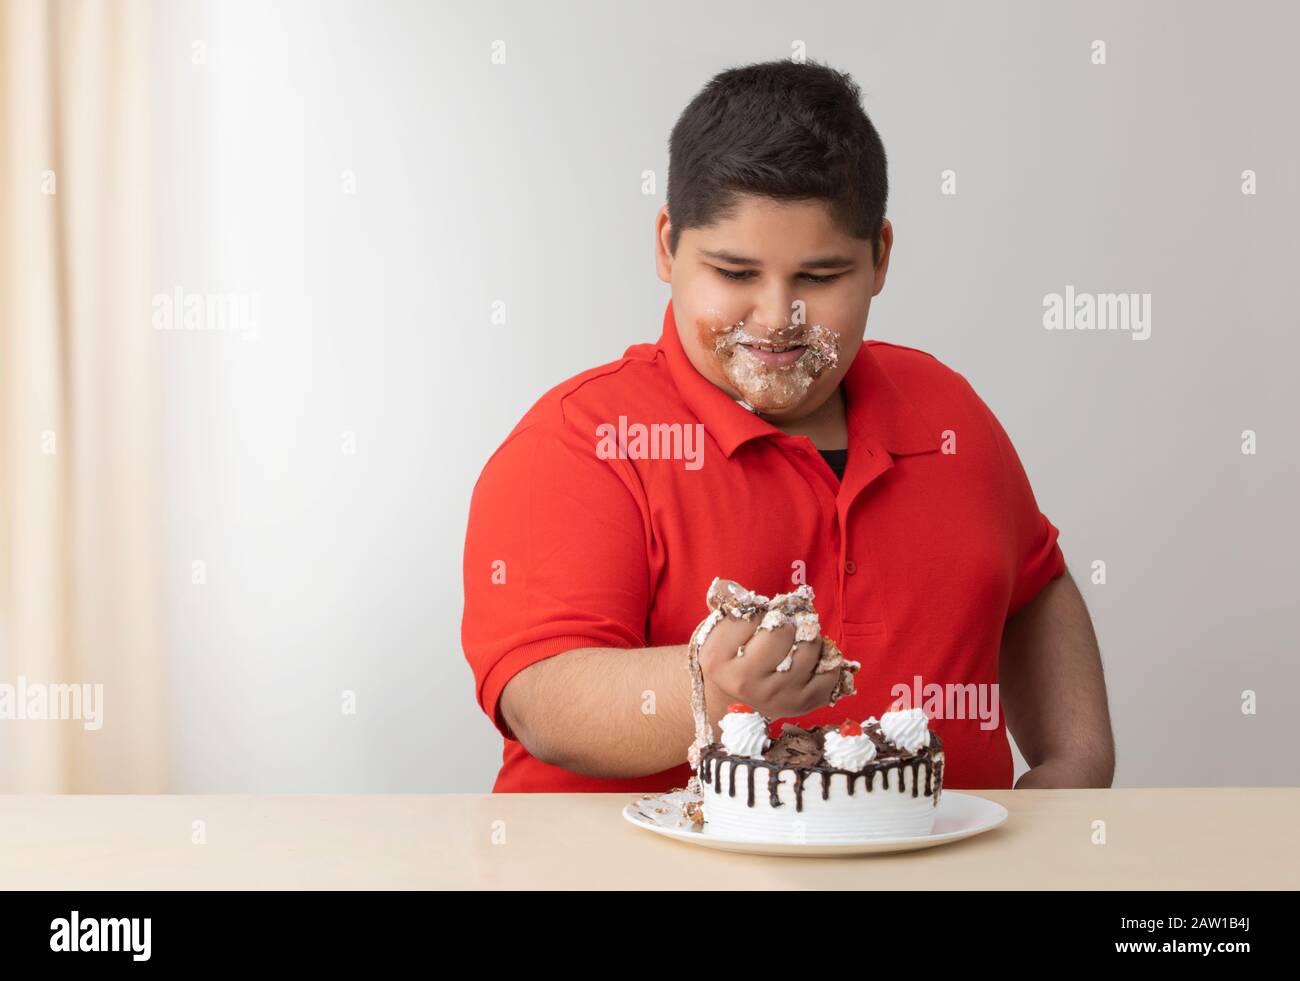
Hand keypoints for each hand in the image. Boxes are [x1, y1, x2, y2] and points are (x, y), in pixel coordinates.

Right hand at [698, 610, 839, 719]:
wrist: (735, 700)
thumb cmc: (731, 655)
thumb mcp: (718, 628)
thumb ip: (725, 600)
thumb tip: (729, 586)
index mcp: (717, 658)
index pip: (751, 615)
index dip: (758, 612)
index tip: (754, 624)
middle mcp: (744, 681)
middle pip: (782, 631)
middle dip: (786, 623)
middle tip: (781, 629)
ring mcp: (775, 696)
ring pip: (810, 647)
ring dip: (809, 637)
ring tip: (797, 641)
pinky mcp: (802, 704)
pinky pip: (830, 670)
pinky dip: (827, 659)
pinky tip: (811, 660)